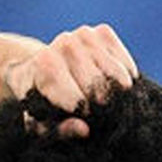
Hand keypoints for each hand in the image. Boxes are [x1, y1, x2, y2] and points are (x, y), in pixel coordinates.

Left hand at [1, 24, 138, 136]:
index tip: (83, 118)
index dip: (86, 116)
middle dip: (102, 106)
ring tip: (104, 99)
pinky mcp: (102, 31)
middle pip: (100, 88)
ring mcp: (84, 34)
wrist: (35, 67)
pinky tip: (112, 84)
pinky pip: (126, 63)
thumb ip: (59, 130)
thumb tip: (84, 129)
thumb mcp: (40, 123)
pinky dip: (125, 78)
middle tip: (97, 111)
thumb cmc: (39, 102)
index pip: (79, 100)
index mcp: (46, 65)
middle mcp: (64, 44)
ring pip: (117, 76)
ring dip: (116, 93)